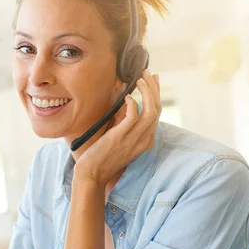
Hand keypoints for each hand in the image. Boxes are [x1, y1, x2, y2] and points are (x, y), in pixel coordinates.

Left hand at [74, 70, 161, 185]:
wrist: (92, 175)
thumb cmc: (101, 157)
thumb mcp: (119, 139)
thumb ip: (124, 123)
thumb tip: (126, 102)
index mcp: (145, 141)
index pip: (157, 113)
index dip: (156, 94)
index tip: (153, 80)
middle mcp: (144, 140)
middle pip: (157, 109)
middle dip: (154, 88)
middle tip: (147, 73)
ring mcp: (134, 139)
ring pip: (151, 110)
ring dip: (147, 91)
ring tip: (139, 78)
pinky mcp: (120, 138)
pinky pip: (133, 116)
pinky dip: (132, 104)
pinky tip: (127, 96)